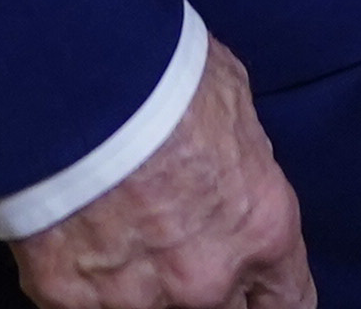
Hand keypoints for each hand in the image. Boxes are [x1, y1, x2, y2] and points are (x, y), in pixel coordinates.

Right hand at [16, 41, 309, 308]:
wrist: (75, 79)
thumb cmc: (159, 74)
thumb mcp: (230, 104)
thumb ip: (239, 159)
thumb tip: (229, 163)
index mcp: (261, 231)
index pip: (289, 302)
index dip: (267, 295)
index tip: (254, 290)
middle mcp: (208, 278)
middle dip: (203, 284)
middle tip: (175, 243)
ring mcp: (139, 297)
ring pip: (152, 308)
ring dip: (140, 284)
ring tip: (116, 234)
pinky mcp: (71, 296)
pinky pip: (85, 302)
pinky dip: (82, 279)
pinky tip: (71, 235)